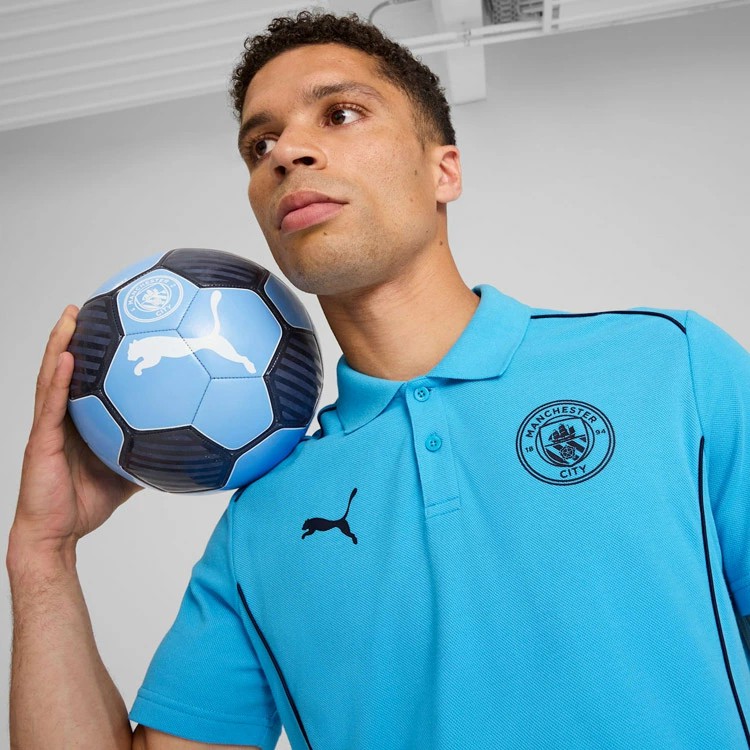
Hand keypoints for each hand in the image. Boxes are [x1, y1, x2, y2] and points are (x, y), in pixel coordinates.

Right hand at [11, 305, 142, 555]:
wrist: (58, 533)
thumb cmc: (88, 503)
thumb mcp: (130, 472)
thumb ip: (152, 453)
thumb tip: (189, 445)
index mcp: (80, 421)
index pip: (86, 380)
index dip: (92, 351)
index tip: (107, 323)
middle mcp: (62, 417)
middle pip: (66, 369)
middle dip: (73, 336)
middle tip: (85, 306)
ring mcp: (49, 426)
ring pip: (53, 377)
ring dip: (60, 344)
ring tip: (71, 316)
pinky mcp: (42, 439)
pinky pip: (51, 404)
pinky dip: (59, 378)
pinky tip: (68, 356)